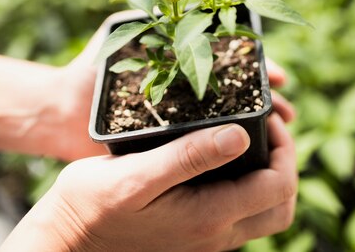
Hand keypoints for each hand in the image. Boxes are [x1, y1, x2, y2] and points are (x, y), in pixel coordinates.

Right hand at [0, 115, 296, 251]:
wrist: (67, 240)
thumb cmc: (94, 204)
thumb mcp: (137, 175)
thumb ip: (189, 156)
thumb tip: (242, 137)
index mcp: (209, 217)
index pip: (278, 186)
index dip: (285, 148)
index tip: (266, 115)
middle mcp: (216, 234)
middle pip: (282, 205)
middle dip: (287, 162)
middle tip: (267, 126)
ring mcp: (207, 238)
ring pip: (265, 212)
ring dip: (271, 174)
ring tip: (251, 135)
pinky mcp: (195, 233)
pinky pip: (241, 213)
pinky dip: (250, 183)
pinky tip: (225, 154)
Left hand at [57, 15, 294, 160]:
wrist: (63, 109)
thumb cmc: (92, 66)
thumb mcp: (120, 30)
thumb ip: (147, 9)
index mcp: (183, 55)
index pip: (229, 55)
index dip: (255, 62)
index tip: (277, 75)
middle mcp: (190, 82)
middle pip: (237, 85)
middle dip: (265, 95)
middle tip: (287, 109)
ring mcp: (183, 112)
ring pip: (229, 114)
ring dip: (258, 121)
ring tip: (281, 130)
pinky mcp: (172, 139)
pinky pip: (205, 139)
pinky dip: (230, 143)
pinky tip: (250, 151)